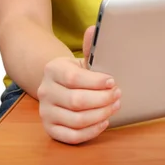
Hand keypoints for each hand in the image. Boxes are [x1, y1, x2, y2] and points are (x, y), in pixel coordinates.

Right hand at [37, 26, 120, 143]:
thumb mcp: (82, 58)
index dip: (97, 82)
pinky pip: (71, 136)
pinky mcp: (50, 128)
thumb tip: (94, 28)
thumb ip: (91, 47)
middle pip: (77, 101)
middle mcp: (45, 91)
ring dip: (100, 115)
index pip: (75, 79)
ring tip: (115, 106)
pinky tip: (104, 122)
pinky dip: (90, 131)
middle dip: (103, 99)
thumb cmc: (76, 72)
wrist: (57, 84)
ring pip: (76, 120)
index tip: (113, 81)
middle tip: (118, 94)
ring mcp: (45, 112)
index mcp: (53, 70)